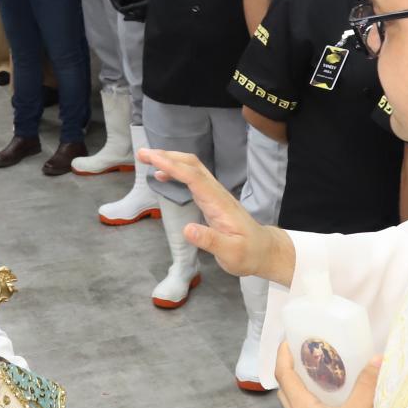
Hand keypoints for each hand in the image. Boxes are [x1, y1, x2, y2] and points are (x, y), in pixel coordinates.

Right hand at [137, 148, 289, 282]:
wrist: (265, 251)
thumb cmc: (249, 253)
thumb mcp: (231, 254)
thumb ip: (210, 241)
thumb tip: (187, 229)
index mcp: (219, 203)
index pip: (194, 178)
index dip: (173, 167)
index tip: (153, 159)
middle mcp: (217, 194)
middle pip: (193, 165)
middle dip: (168, 156)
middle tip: (142, 154)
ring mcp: (215, 195)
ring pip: (193, 169)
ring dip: (171, 160)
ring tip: (147, 159)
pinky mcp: (212, 200)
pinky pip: (192, 178)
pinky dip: (176, 171)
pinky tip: (163, 176)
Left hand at [276, 345, 380, 407]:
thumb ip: (367, 385)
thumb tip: (377, 358)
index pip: (285, 377)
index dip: (283, 356)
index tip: (287, 340)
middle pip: (287, 392)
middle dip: (291, 371)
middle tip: (303, 356)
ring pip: (299, 406)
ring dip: (304, 388)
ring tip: (321, 374)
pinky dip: (318, 403)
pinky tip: (336, 401)